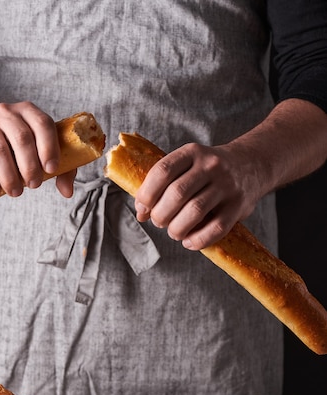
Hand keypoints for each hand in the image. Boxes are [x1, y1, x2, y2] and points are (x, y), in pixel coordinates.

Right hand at [0, 101, 74, 197]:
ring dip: (9, 176)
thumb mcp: (40, 151)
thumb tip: (67, 192)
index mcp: (28, 111)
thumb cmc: (16, 147)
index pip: (43, 124)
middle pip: (21, 138)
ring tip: (15, 192)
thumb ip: (61, 170)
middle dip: (30, 166)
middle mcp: (5, 112)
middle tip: (34, 185)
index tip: (51, 170)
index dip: (49, 148)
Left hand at [134, 142, 263, 249]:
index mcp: (192, 152)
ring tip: (174, 232)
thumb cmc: (208, 171)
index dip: (146, 193)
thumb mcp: (187, 167)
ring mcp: (227, 185)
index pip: (163, 171)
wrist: (252, 165)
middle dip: (161, 214)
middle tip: (159, 222)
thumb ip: (163, 186)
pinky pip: (216, 228)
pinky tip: (189, 242)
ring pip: (195, 212)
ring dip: (177, 229)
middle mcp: (211, 166)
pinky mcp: (238, 206)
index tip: (143, 207)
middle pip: (177, 194)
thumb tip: (141, 213)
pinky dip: (197, 240)